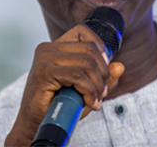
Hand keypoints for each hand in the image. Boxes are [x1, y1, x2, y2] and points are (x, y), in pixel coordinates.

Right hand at [5, 24, 125, 145]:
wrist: (37, 123)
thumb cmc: (59, 106)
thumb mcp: (86, 90)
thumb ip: (103, 78)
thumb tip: (120, 66)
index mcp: (56, 47)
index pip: (84, 32)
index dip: (100, 48)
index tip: (103, 71)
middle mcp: (49, 48)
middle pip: (90, 50)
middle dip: (103, 74)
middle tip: (101, 94)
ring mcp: (45, 57)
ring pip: (87, 63)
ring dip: (97, 86)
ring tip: (95, 101)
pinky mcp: (44, 71)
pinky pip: (77, 76)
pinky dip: (89, 91)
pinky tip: (89, 102)